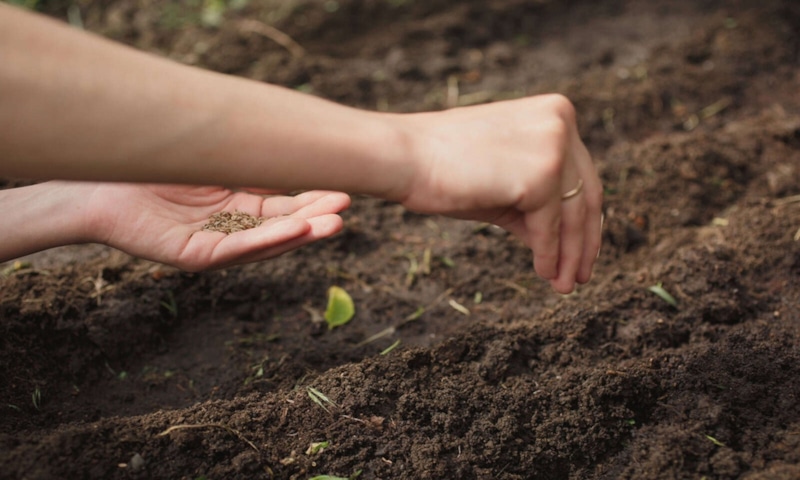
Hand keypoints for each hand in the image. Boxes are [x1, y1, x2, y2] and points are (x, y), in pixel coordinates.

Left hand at [83, 183, 350, 269]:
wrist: (98, 181)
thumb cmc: (153, 165)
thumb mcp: (213, 158)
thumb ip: (248, 158)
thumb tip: (291, 138)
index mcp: (240, 207)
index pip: (286, 207)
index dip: (314, 200)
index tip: (344, 189)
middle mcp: (232, 229)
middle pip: (283, 226)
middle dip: (316, 219)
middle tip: (346, 208)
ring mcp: (216, 245)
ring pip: (266, 242)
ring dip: (301, 234)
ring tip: (332, 224)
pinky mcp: (195, 256)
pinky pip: (236, 250)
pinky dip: (267, 241)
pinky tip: (295, 230)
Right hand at [397, 94, 601, 293]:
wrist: (403, 157)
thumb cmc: (443, 168)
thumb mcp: (504, 182)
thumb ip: (537, 204)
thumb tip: (564, 247)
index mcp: (554, 112)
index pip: (582, 174)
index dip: (585, 218)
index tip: (582, 250)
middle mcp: (561, 121)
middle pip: (586, 194)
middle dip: (583, 241)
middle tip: (578, 276)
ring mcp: (553, 146)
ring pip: (574, 213)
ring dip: (569, 255)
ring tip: (563, 284)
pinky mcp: (540, 175)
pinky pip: (551, 225)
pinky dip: (549, 254)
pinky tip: (544, 272)